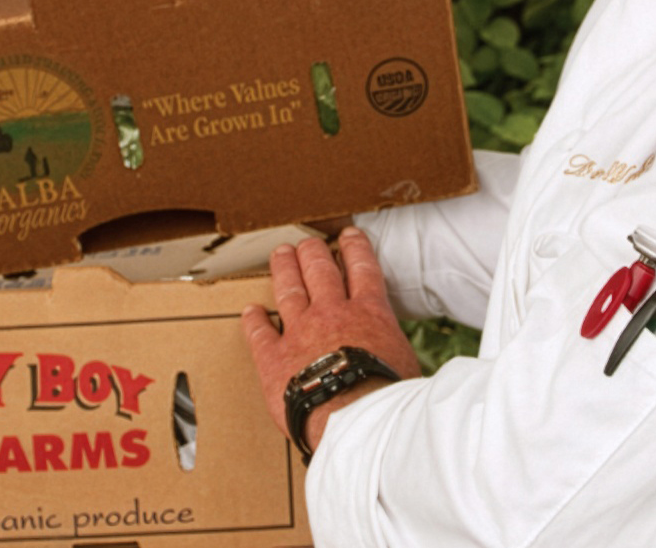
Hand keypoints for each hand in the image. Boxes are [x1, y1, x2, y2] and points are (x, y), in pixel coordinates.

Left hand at [241, 226, 421, 452]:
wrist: (355, 419)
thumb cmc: (387, 398)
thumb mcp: (405, 362)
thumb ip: (392, 349)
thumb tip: (398, 358)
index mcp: (369, 313)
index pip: (362, 269)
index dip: (354, 248)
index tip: (348, 235)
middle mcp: (332, 313)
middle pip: (320, 270)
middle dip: (314, 251)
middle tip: (309, 242)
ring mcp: (300, 332)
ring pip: (289, 289)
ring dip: (284, 268)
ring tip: (281, 254)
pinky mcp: (273, 358)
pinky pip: (260, 332)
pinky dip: (254, 320)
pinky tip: (250, 311)